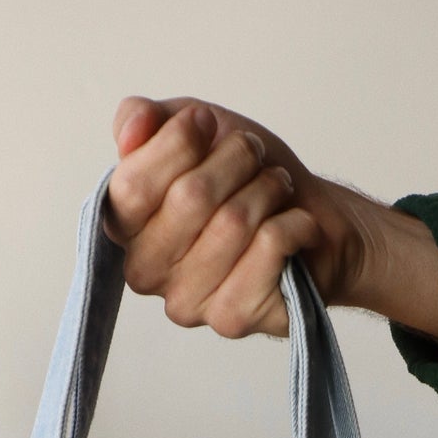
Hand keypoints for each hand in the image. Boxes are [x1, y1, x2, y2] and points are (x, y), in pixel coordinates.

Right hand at [106, 97, 437, 342]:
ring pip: (235, 221)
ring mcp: (186, 302)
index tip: (206, 124)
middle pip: (190, 197)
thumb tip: (132, 128)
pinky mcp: (231, 318)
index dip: (179, 141)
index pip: (133, 185)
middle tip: (253, 158)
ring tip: (276, 189)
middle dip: (236, 158)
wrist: (312, 217)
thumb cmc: (245, 178)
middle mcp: (144, 272)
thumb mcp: (189, 129)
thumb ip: (146, 119)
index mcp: (124, 227)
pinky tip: (294, 228)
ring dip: (269, 188)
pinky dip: (295, 222)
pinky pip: (270, 245)